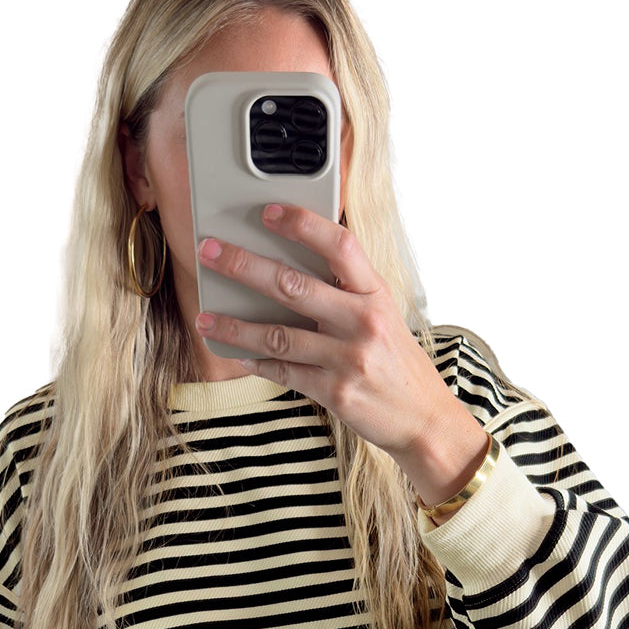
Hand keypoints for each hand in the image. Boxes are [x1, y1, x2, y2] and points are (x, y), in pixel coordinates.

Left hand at [195, 203, 454, 461]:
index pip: (339, 245)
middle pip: (292, 285)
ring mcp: (349, 358)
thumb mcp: (384, 315)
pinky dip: (257, 363)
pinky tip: (238, 356)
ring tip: (205, 317)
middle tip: (208, 251)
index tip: (267, 211)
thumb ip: (348, 291)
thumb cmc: (396, 362)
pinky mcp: (336, 392)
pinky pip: (285, 372)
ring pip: (277, 335)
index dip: (301, 224)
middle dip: (243, 265)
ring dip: (234, 325)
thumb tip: (291, 268)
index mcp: (376, 294)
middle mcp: (363, 321)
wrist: (423, 417)